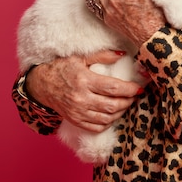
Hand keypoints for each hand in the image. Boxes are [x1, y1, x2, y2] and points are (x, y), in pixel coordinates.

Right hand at [25, 50, 143, 131]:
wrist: (41, 84)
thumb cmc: (62, 67)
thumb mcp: (81, 57)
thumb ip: (103, 55)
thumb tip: (123, 54)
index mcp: (84, 80)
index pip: (113, 88)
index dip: (130, 89)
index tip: (139, 88)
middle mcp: (81, 98)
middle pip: (113, 105)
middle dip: (128, 101)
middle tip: (134, 95)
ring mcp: (78, 112)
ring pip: (107, 118)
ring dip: (121, 112)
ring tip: (126, 103)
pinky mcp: (75, 120)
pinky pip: (97, 127)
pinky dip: (108, 122)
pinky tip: (113, 113)